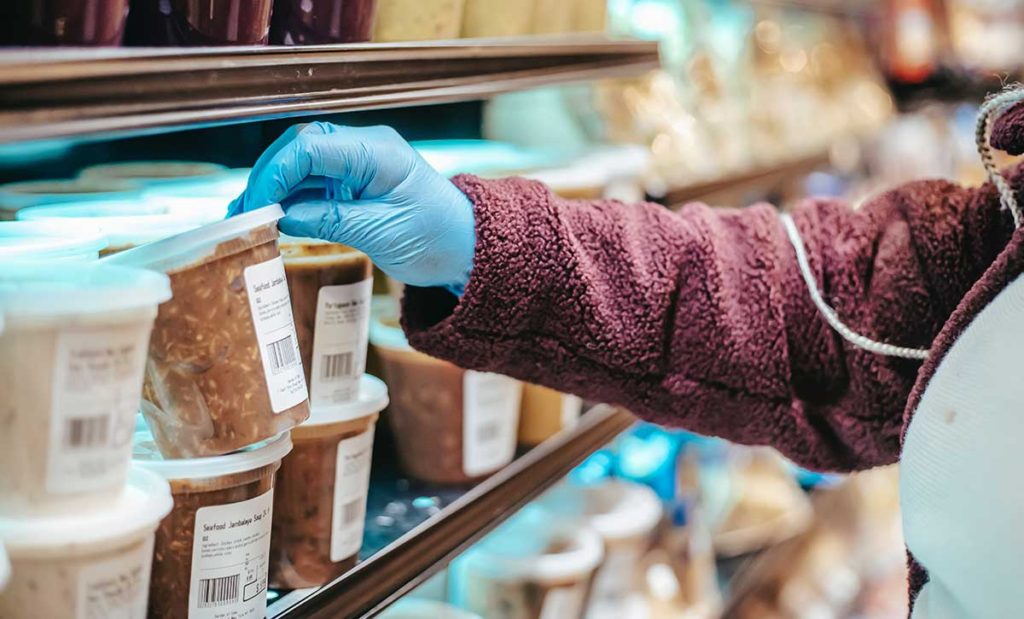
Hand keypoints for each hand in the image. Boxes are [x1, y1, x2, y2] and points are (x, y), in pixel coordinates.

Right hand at [230, 122, 475, 294]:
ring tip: (248, 218)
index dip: (275, 174)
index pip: (310, 148)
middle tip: (245, 212)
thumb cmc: (437, 237)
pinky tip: (271, 217)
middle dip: (267, 177)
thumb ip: (330, 220)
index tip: (258, 207)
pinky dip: (290, 198)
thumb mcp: (382, 234)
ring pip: (302, 164)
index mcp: (377, 152)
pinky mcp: (354, 183)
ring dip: (274, 188)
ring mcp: (359, 164)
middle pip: (300, 148)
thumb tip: (283, 217)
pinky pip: (313, 182)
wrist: (464, 247)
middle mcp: (365, 149)